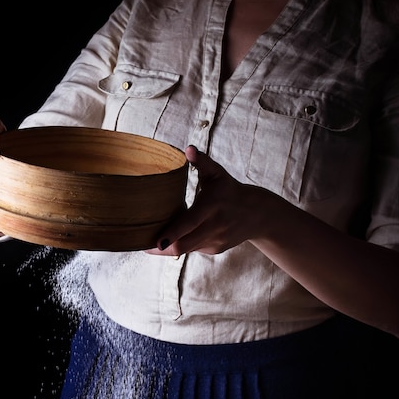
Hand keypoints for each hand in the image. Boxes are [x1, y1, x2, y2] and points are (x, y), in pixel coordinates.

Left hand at [148, 145, 268, 255]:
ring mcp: (215, 241)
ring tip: (150, 244)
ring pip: (185, 251)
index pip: (188, 224)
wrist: (257, 214)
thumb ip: (202, 162)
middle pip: (183, 245)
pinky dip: (180, 245)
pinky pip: (192, 249)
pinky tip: (170, 240)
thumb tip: (188, 148)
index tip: (156, 242)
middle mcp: (214, 227)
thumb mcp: (217, 174)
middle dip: (161, 248)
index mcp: (211, 207)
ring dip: (167, 249)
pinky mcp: (215, 249)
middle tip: (141, 245)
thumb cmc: (230, 190)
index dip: (171, 234)